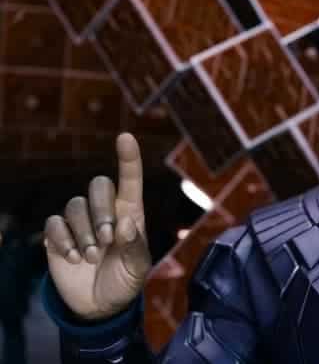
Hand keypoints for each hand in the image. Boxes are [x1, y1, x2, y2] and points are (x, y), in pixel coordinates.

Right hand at [45, 133, 151, 320]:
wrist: (99, 306)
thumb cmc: (125, 281)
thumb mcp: (138, 269)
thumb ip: (135, 247)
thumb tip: (126, 223)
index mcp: (130, 214)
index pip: (130, 180)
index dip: (128, 158)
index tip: (125, 137)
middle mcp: (104, 212)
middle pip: (98, 186)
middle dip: (102, 211)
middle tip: (107, 241)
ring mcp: (79, 223)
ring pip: (75, 206)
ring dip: (84, 232)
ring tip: (91, 257)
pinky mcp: (58, 236)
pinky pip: (54, 223)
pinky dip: (63, 240)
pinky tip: (74, 258)